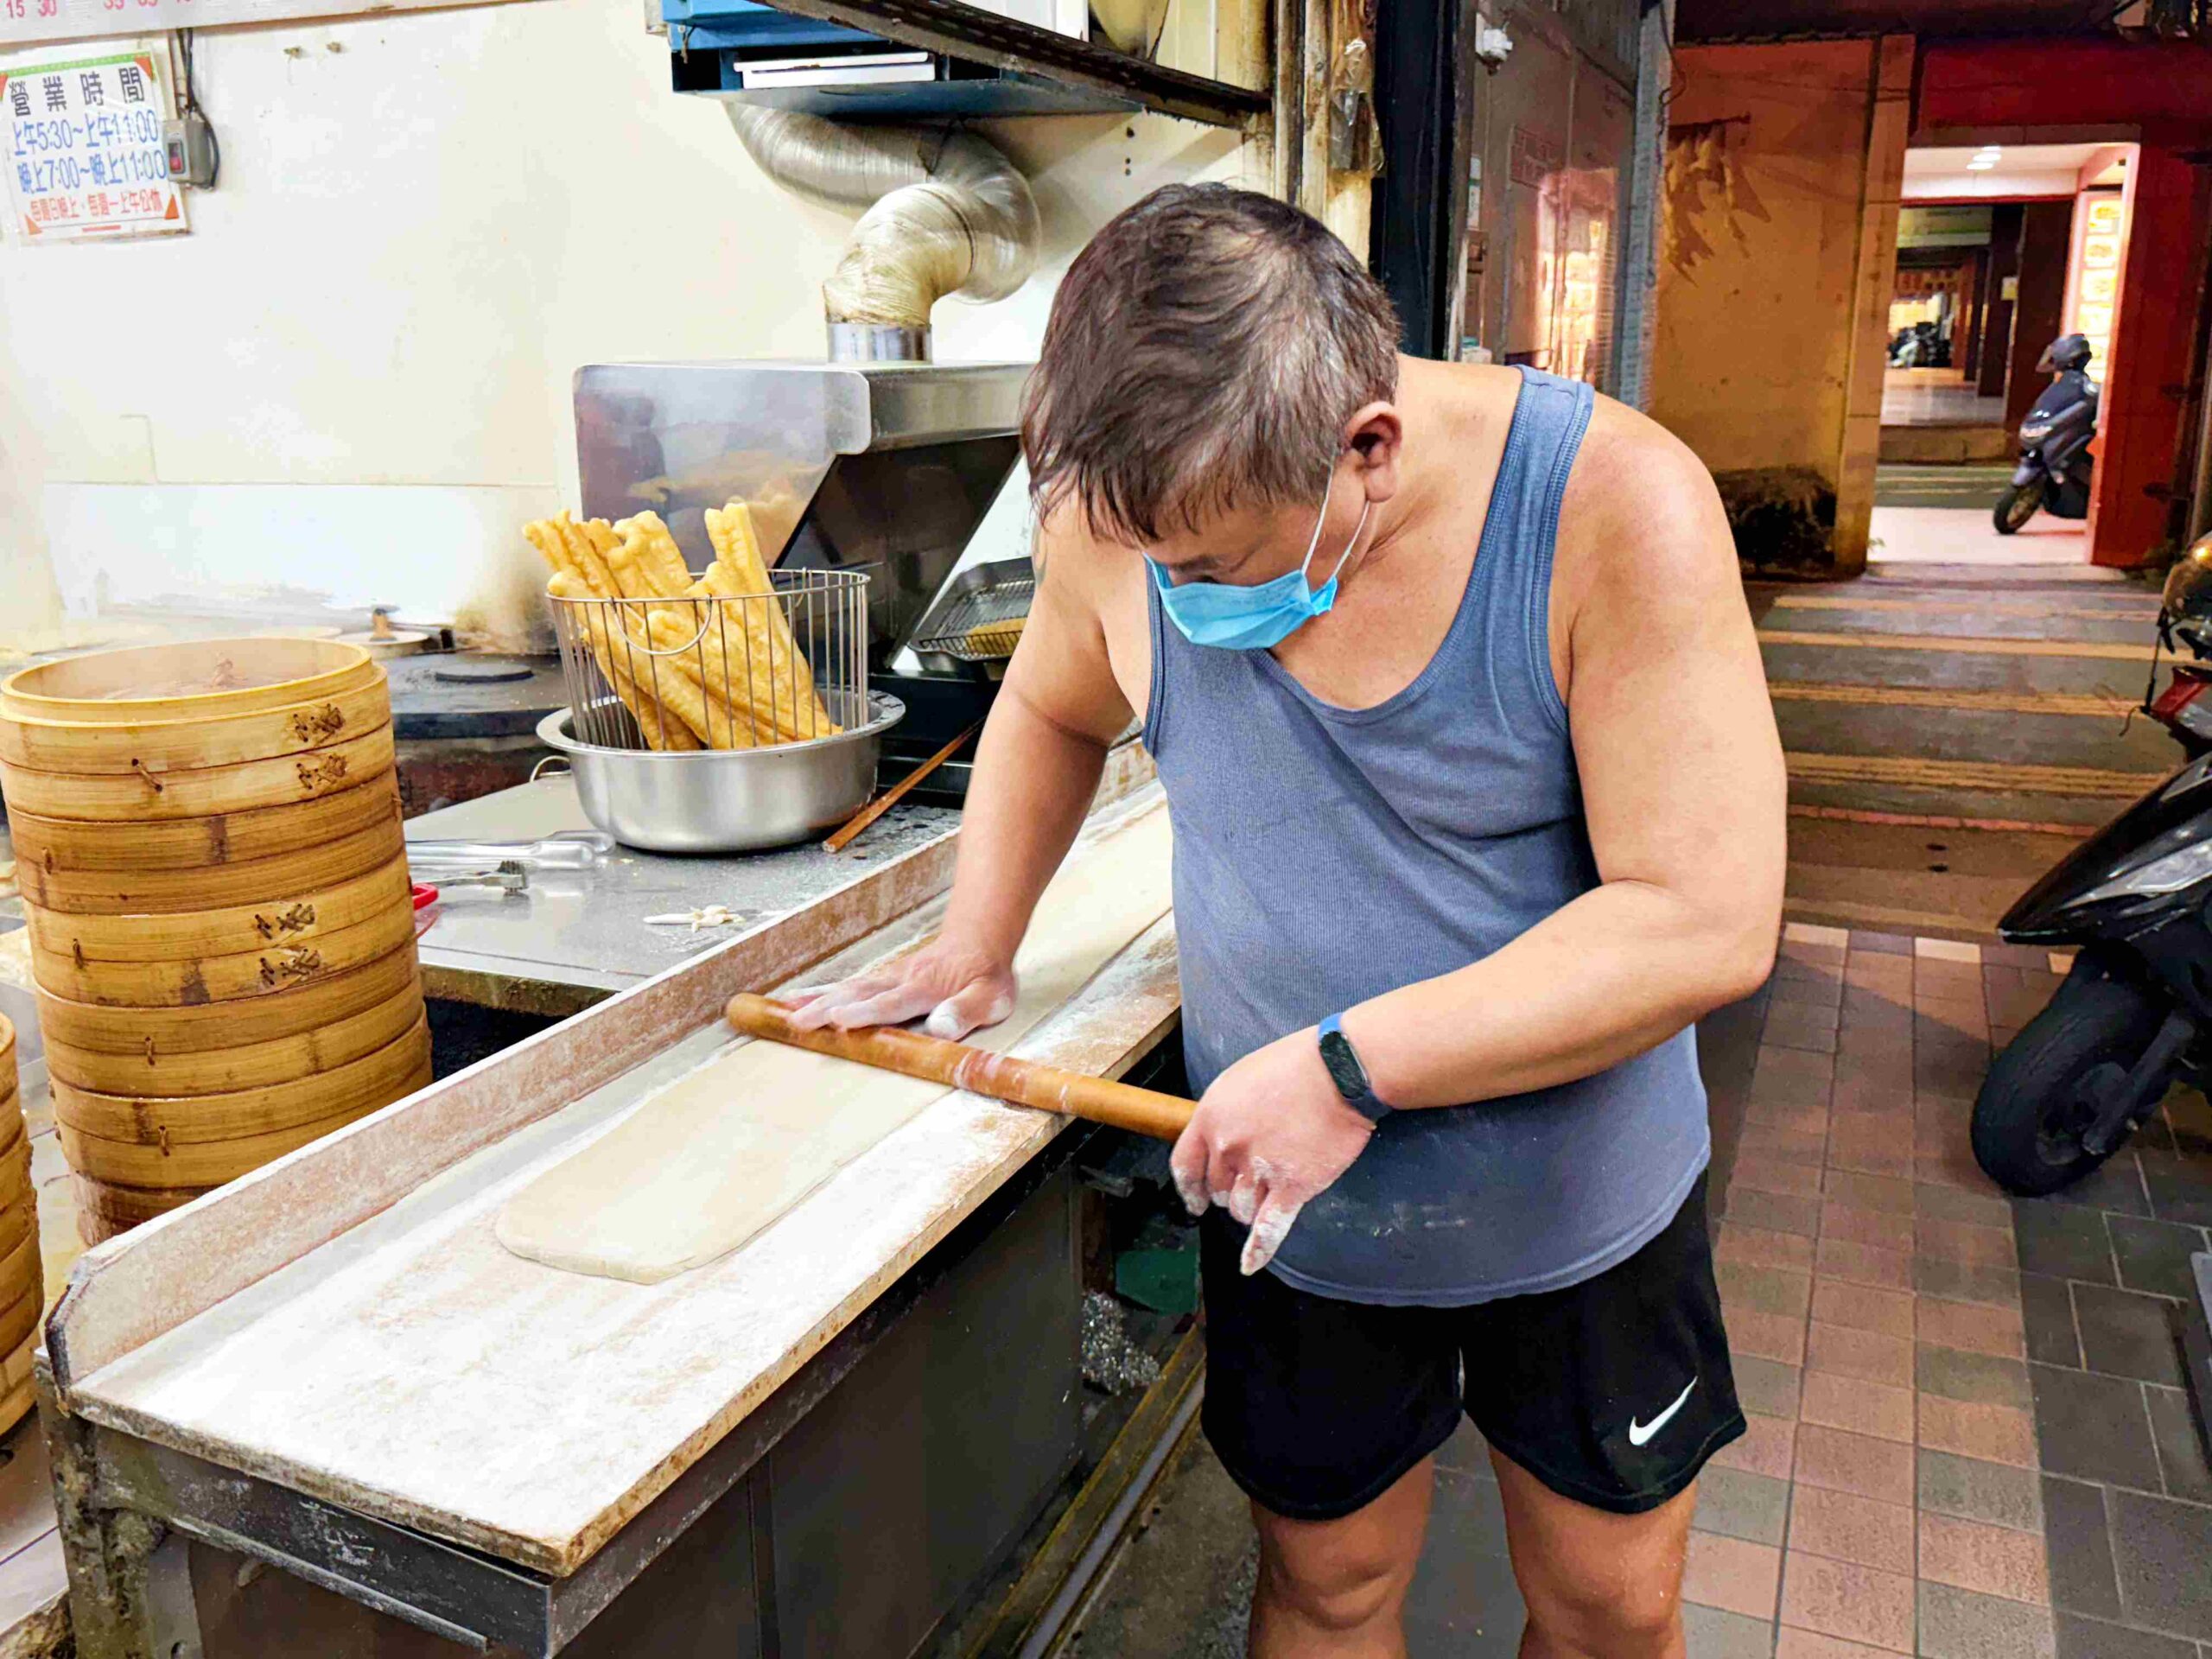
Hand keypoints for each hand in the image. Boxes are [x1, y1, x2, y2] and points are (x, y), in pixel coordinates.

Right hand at [787, 935, 1016, 1039]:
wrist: (979, 941)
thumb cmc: (985, 976)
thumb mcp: (991, 997)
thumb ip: (966, 1010)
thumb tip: (941, 1028)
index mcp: (925, 988)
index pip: (891, 1003)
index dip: (866, 1013)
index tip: (840, 1020)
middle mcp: (900, 980)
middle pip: (858, 994)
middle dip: (826, 1008)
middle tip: (797, 1021)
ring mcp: (888, 977)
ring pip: (848, 987)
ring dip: (817, 999)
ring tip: (786, 1010)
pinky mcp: (881, 979)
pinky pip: (848, 985)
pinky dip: (821, 991)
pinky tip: (798, 999)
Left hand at [1169, 1027, 1375, 1276]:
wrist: (1340, 1071)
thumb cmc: (1295, 1065)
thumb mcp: (1241, 1079)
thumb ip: (1225, 1113)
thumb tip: (1221, 1136)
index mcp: (1211, 1117)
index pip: (1185, 1164)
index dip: (1189, 1188)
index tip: (1195, 1201)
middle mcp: (1228, 1147)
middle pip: (1219, 1190)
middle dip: (1232, 1192)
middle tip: (1255, 1181)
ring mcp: (1259, 1169)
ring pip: (1242, 1210)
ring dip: (1252, 1209)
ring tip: (1272, 1193)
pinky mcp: (1293, 1187)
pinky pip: (1269, 1228)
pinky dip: (1259, 1250)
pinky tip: (1251, 1264)